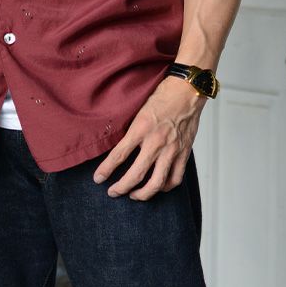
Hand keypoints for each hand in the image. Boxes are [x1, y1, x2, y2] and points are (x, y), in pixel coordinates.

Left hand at [92, 75, 206, 199]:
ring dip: (143, 194)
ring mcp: (172, 149)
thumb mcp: (138, 110)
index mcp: (141, 128)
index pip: (119, 155)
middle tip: (113, 192)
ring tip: (134, 195)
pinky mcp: (184, 153)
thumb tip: (117, 148)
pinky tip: (157, 187)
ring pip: (156, 183)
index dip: (105, 170)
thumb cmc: (163, 96)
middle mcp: (156, 141)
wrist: (187, 91)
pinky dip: (165, 187)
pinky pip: (175, 178)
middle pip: (136, 175)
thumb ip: (130, 131)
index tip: (98, 179)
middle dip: (121, 188)